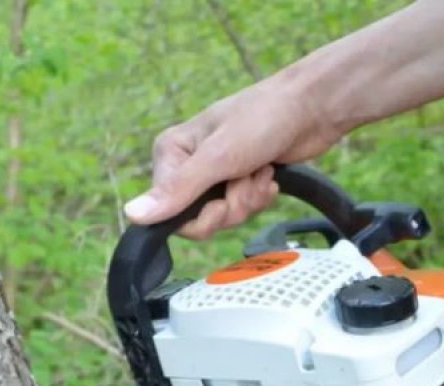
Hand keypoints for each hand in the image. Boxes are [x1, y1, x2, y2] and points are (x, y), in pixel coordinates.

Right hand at [123, 76, 344, 237]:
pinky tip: (269, 174)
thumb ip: (177, 190)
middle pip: (199, 218)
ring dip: (249, 199)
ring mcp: (216, 173)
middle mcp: (189, 164)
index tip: (224, 199)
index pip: (170, 212)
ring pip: (224, 216)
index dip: (202, 216)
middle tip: (246, 182)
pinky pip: (243, 209)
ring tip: (260, 170)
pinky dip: (260, 196)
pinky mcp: (240, 179)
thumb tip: (132, 215)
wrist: (311, 108)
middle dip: (230, 207)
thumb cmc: (263, 119)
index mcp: (172, 153)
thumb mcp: (218, 157)